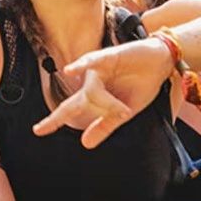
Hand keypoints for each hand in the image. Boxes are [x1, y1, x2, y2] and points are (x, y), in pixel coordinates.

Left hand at [32, 39, 173, 147]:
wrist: (162, 64)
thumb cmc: (142, 84)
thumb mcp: (124, 112)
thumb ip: (104, 126)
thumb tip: (85, 144)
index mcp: (95, 94)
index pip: (70, 109)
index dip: (54, 120)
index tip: (38, 131)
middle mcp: (92, 81)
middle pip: (77, 102)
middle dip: (58, 116)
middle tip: (41, 129)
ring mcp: (99, 68)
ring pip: (93, 91)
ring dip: (109, 104)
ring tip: (124, 111)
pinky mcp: (110, 56)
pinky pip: (93, 61)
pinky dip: (82, 65)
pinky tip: (70, 71)